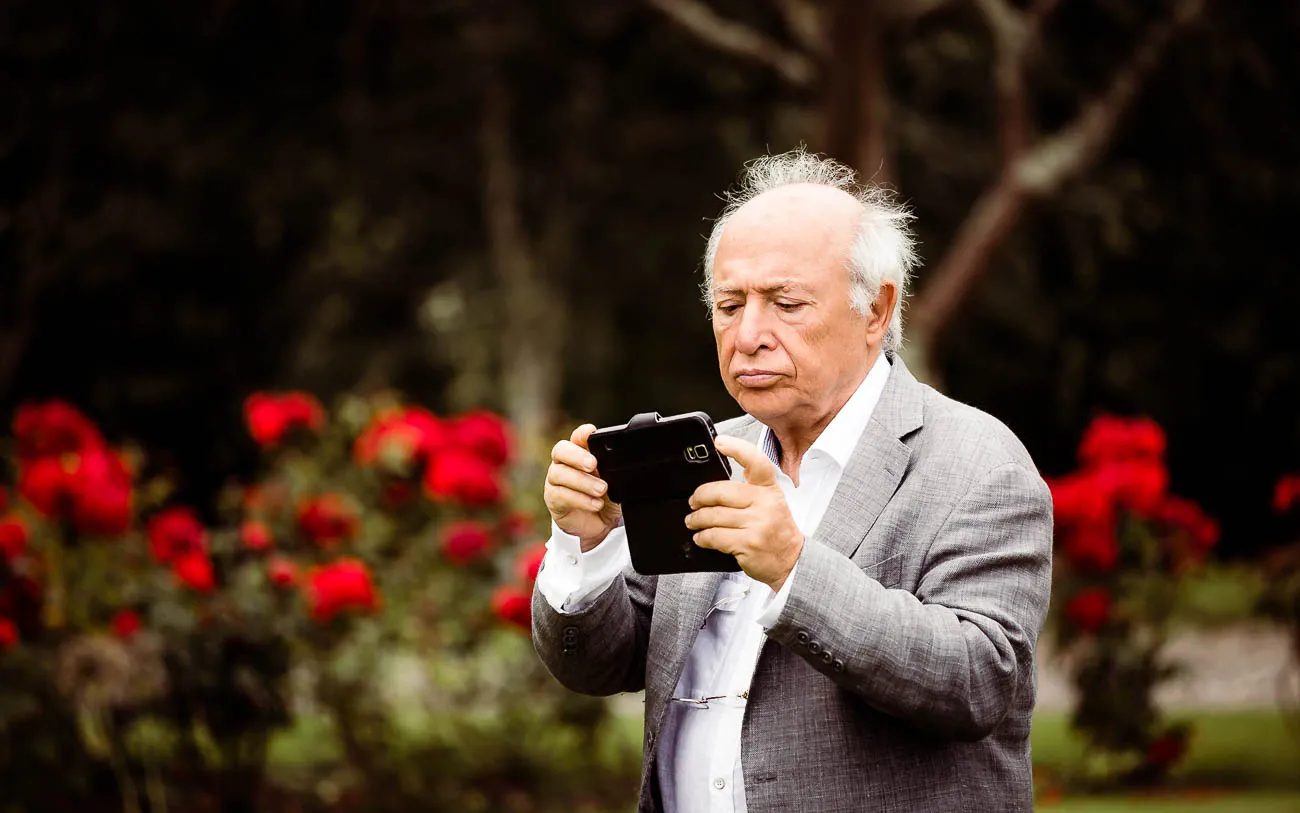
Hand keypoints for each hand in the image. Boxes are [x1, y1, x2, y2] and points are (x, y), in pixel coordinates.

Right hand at [544, 424, 622, 552]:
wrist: (601, 524)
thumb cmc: (607, 497)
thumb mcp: (616, 481)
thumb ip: (614, 469)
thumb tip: (625, 463)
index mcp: (580, 452)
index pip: (577, 437)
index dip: (581, 434)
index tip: (591, 433)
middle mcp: (564, 463)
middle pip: (560, 450)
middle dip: (577, 455)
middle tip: (593, 464)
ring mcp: (555, 480)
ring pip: (559, 473)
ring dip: (582, 481)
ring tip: (602, 489)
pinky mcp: (553, 499)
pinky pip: (560, 495)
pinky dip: (580, 499)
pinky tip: (596, 504)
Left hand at [685, 435, 803, 590]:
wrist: (791, 560)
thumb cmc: (776, 530)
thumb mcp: (771, 503)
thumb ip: (749, 491)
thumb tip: (714, 488)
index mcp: (770, 489)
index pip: (756, 462)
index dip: (737, 448)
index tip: (720, 442)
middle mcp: (765, 503)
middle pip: (721, 491)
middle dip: (700, 497)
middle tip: (694, 502)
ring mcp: (757, 524)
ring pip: (714, 515)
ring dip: (697, 519)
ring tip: (692, 521)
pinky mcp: (747, 543)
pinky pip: (714, 536)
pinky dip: (703, 537)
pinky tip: (701, 537)